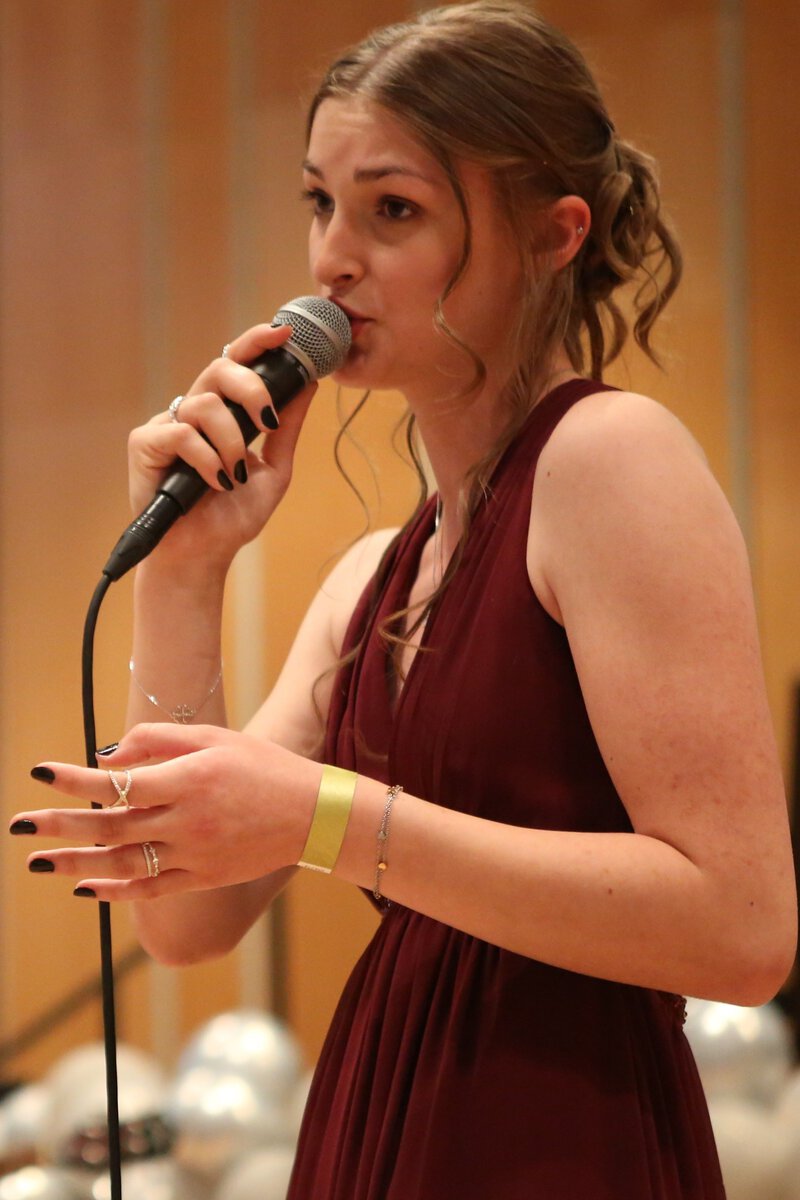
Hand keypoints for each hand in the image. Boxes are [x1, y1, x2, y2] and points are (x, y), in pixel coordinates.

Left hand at [12, 725, 321, 900]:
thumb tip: (109, 753)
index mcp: (190, 779)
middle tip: (17, 825)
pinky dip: (115, 890)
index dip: (75, 779)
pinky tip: (85, 886)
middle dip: (59, 826)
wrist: (314, 814)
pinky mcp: (203, 878)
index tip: (40, 772)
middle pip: (110, 826)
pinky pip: (151, 889)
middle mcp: (187, 820)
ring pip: (123, 863)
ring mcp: (195, 855)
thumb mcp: (216, 738)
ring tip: (37, 861)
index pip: (119, 781)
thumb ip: (161, 740)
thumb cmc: (264, 767)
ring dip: (75, 863)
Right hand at [128, 324, 316, 568]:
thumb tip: (310, 385)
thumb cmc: (232, 517)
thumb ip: (288, 430)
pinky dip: (206, 459)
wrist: (202, 555)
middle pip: (220, 367)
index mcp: (223, 412)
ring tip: (235, 476)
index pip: (238, 363)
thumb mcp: (274, 472)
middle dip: (251, 388)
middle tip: (268, 422)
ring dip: (231, 442)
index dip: (258, 341)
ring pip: (205, 405)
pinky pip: (180, 433)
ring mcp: (167, 425)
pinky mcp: (144, 444)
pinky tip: (215, 482)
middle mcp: (194, 411)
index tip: (285, 333)